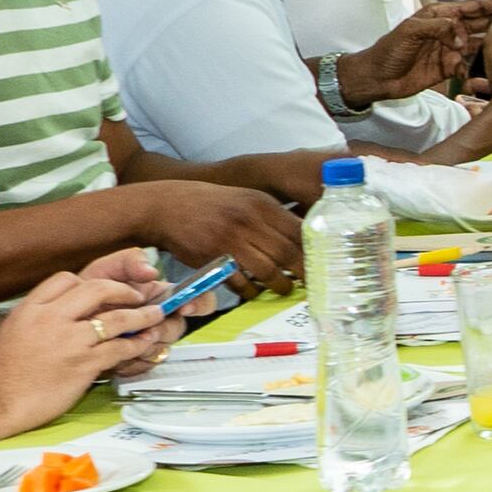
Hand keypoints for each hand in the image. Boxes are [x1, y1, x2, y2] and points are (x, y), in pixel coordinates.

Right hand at [0, 263, 180, 440]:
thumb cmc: (4, 373)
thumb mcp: (15, 330)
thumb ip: (41, 315)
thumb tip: (69, 309)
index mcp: (32, 308)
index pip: (66, 279)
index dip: (90, 281)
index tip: (106, 288)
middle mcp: (51, 319)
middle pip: (97, 289)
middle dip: (123, 290)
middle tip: (137, 296)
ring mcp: (69, 341)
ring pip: (116, 319)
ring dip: (142, 316)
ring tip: (156, 315)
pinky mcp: (83, 364)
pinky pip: (119, 348)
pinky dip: (137, 344)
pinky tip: (145, 342)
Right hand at [132, 179, 303, 295]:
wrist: (167, 206)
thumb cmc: (213, 204)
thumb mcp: (246, 199)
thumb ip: (272, 216)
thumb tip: (304, 238)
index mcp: (262, 204)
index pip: (299, 230)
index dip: (314, 250)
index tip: (324, 263)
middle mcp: (249, 220)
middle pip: (288, 252)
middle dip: (304, 273)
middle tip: (311, 283)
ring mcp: (230, 239)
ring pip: (267, 270)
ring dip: (280, 285)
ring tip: (285, 289)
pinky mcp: (213, 257)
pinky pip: (240, 281)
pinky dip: (250, 290)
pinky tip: (255, 291)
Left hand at [335, 0, 485, 103]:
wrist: (378, 78)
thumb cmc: (388, 50)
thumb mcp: (411, 30)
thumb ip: (437, 26)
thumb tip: (460, 35)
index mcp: (439, 16)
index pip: (468, 7)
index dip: (487, 5)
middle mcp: (447, 31)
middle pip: (478, 25)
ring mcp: (449, 50)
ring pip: (476, 46)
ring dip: (487, 48)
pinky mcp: (449, 68)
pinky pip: (467, 66)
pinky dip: (474, 68)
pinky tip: (479, 71)